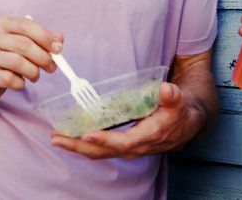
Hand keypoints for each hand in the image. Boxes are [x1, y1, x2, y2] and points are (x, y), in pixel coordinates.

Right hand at [0, 16, 61, 102]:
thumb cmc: (5, 59)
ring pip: (17, 62)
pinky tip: (20, 83)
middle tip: (51, 67)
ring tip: (35, 76)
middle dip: (43, 57)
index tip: (58, 48)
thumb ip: (41, 40)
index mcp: (2, 25)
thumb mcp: (22, 45)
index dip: (45, 36)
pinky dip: (20, 83)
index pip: (25, 25)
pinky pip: (8, 79)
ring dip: (33, 72)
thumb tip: (59, 39)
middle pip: (23, 45)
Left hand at [50, 82, 201, 158]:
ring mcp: (128, 148)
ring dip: (76, 147)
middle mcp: (135, 146)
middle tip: (57, 139)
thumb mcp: (179, 101)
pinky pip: (101, 150)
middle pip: (103, 151)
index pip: (122, 141)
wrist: (185, 126)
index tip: (87, 135)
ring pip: (99, 152)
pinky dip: (84, 146)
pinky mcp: (123, 146)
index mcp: (147, 135)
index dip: (104, 140)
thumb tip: (167, 89)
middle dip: (79, 146)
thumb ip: (172, 96)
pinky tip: (70, 139)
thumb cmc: (179, 112)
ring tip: (56, 139)